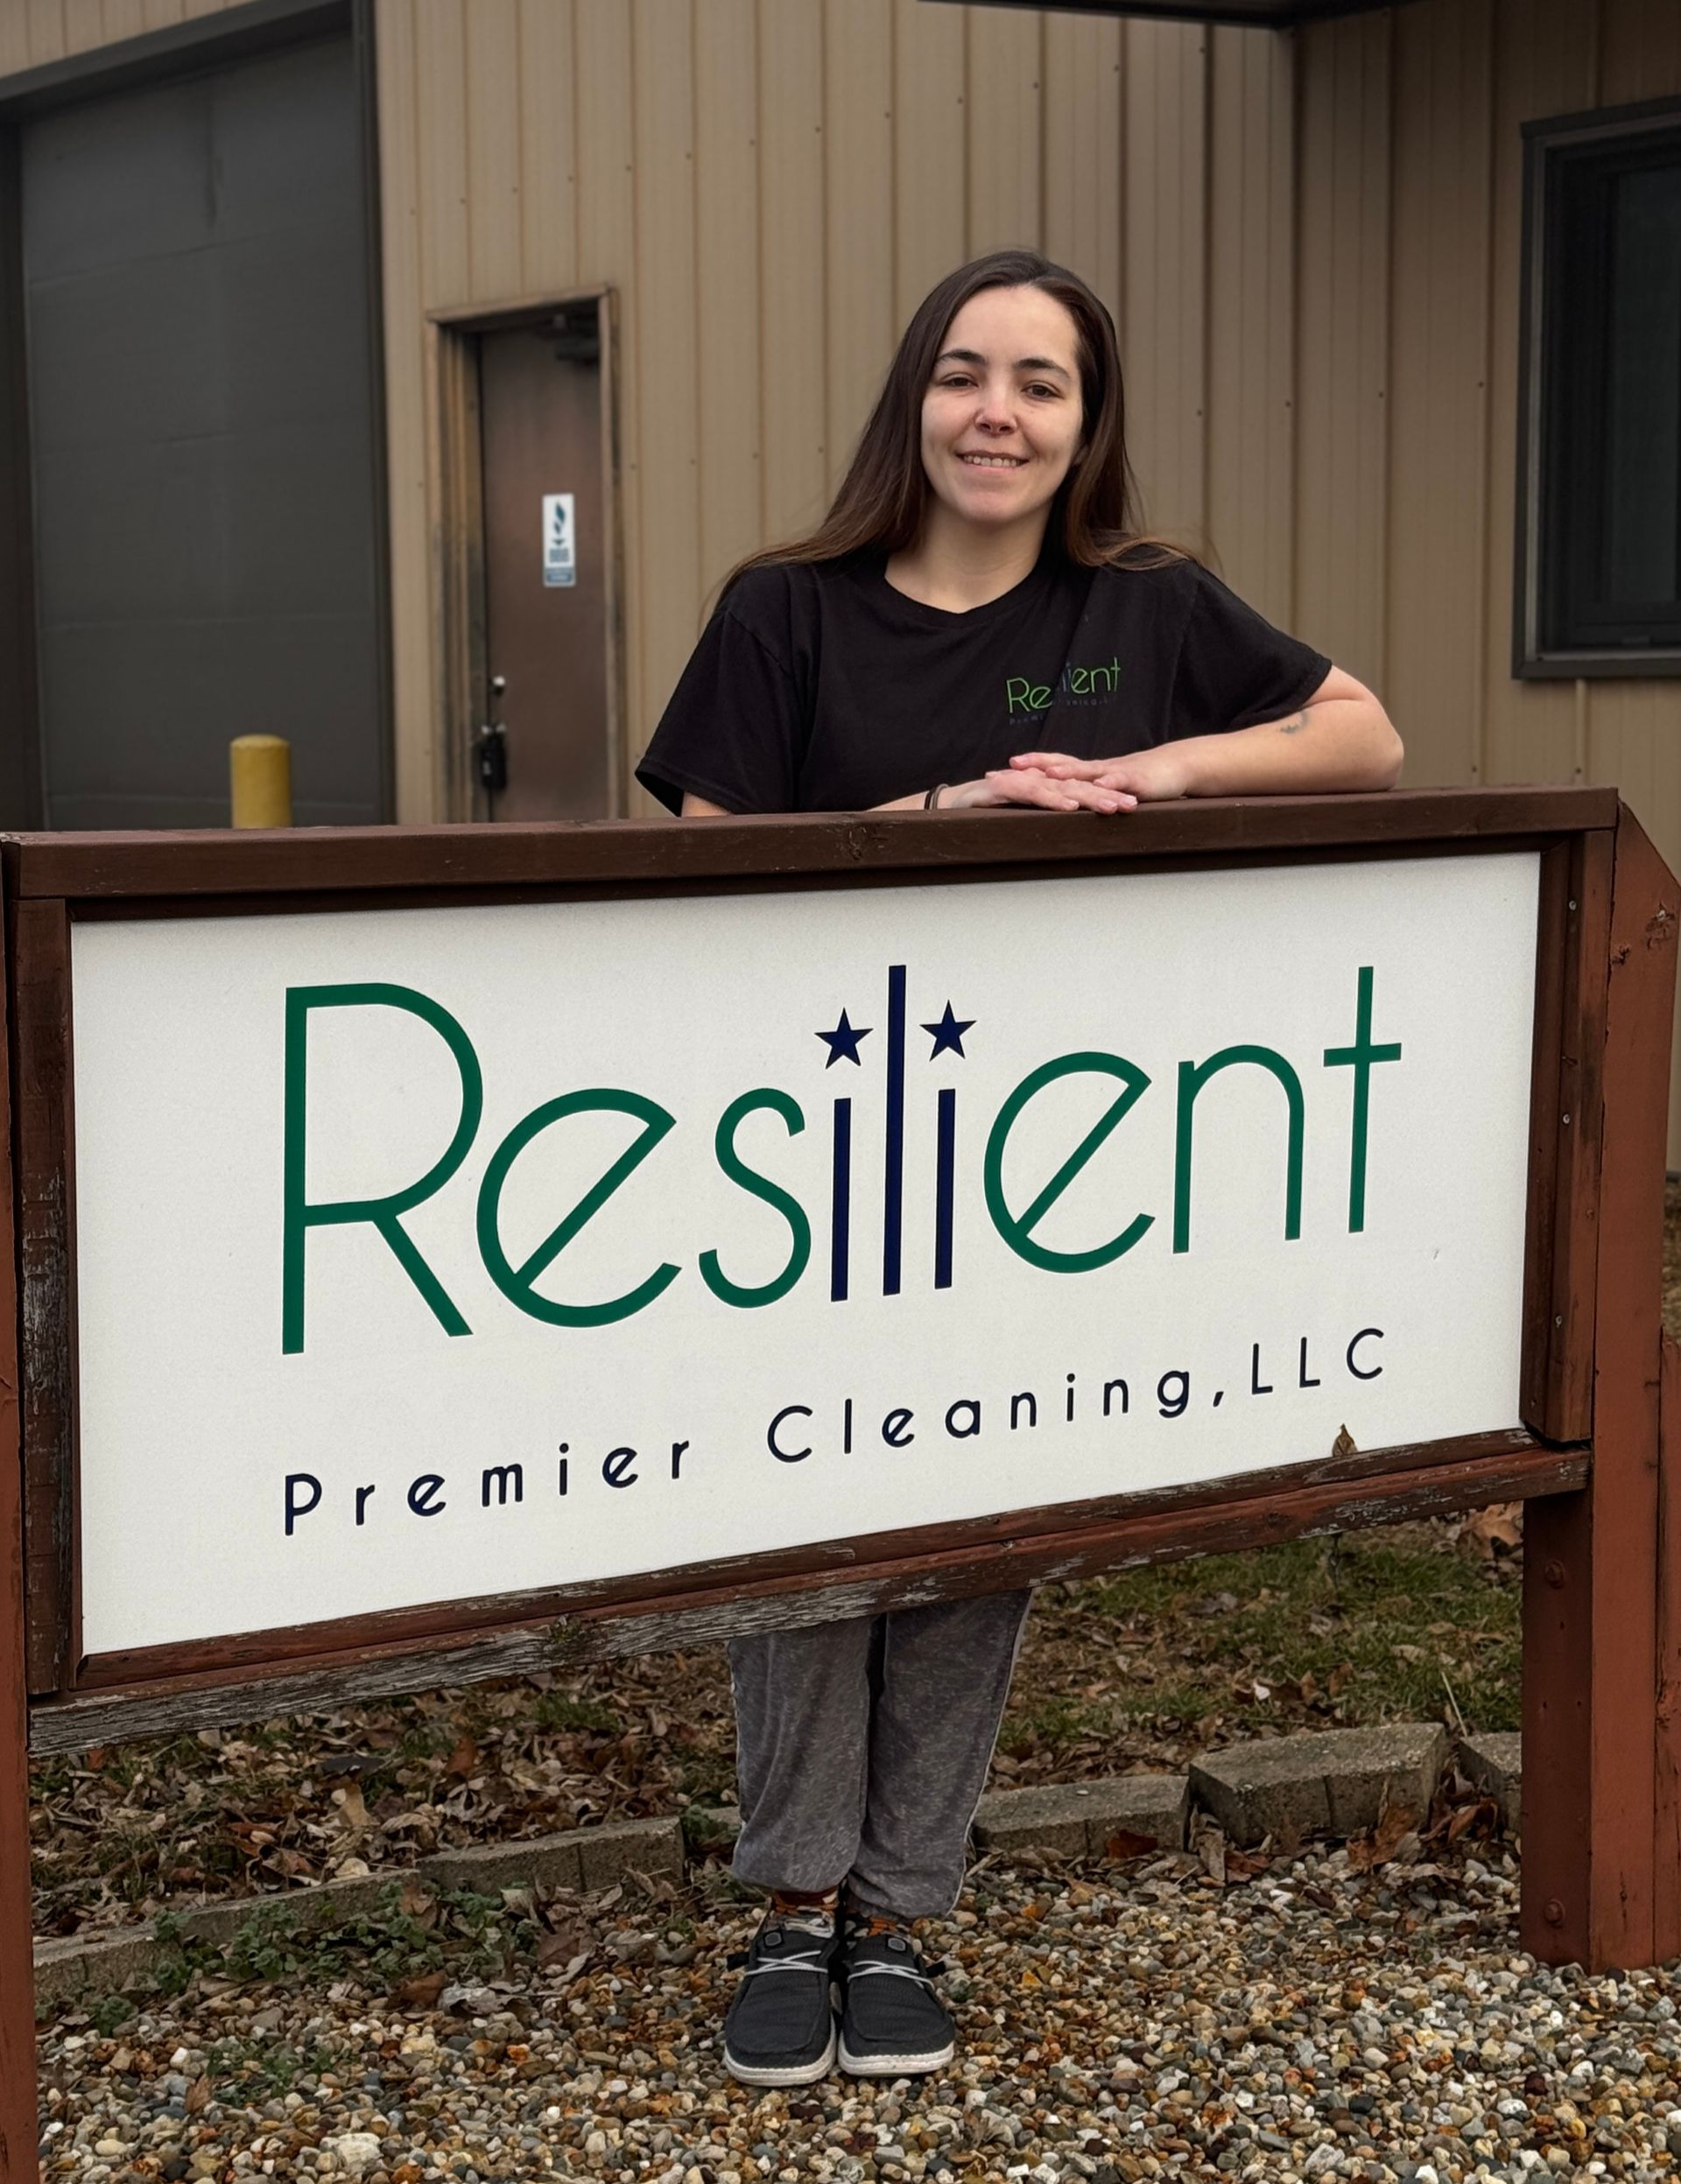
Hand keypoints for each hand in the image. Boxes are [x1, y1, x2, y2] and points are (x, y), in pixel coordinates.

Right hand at [943, 766, 1137, 813]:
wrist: (941, 808)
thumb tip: (1066, 841)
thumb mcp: (1016, 821)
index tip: (1131, 806)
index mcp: (1039, 787)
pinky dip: (1050, 798)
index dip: (1104, 796)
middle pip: (1075, 786)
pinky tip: (1069, 806)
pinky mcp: (999, 788)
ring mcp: (1016, 782)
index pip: (1078, 790)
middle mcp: (1032, 781)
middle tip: (1133, 805)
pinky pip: (1029, 793)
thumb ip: (1039, 823)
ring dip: (1086, 797)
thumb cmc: (979, 817)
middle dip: (1106, 795)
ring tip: (1110, 807)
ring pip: (1057, 787)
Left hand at [1009, 746, 1196, 801]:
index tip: (997, 772)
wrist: (1174, 768)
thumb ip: (1084, 797)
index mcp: (1086, 772)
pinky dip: (1108, 781)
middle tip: (1008, 770)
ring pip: (1085, 771)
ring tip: (1046, 776)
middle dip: (1034, 767)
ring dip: (1066, 773)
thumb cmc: (1139, 782)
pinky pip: (1120, 780)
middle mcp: (1095, 768)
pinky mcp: (1134, 779)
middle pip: (1060, 765)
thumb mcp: (1105, 791)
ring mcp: (1114, 771)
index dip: (1025, 769)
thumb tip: (1059, 809)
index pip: (1050, 767)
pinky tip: (1098, 785)